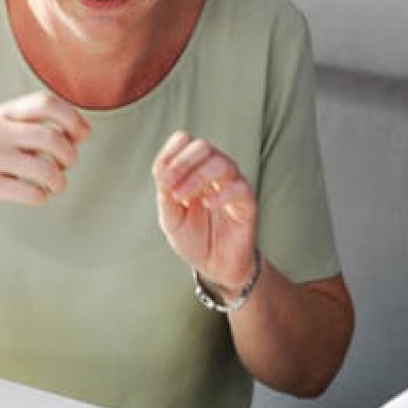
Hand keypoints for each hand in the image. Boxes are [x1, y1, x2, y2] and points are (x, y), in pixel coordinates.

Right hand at [0, 92, 89, 218]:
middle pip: (52, 138)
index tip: (81, 136)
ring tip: (54, 186)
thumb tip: (84, 132)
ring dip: (59, 182)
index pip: (46, 102)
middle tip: (66, 166)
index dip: (72, 118)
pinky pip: (32, 193)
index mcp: (5, 113)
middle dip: (69, 156)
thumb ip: (42, 129)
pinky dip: (42, 197)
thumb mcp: (9, 133)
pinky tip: (36, 195)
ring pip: (45, 170)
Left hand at [152, 132, 257, 293]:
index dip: (170, 153)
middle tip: (170, 186)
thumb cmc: (194, 239)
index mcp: (193, 169)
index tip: (160, 178)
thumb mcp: (170, 220)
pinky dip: (221, 194)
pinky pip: (239, 188)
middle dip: (182, 163)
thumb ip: (165, 197)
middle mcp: (214, 172)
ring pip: (221, 162)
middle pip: (202, 146)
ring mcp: (232, 184)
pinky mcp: (247, 202)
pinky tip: (207, 204)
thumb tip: (162, 174)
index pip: (184, 142)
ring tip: (183, 198)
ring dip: (197, 177)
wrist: (215, 265)